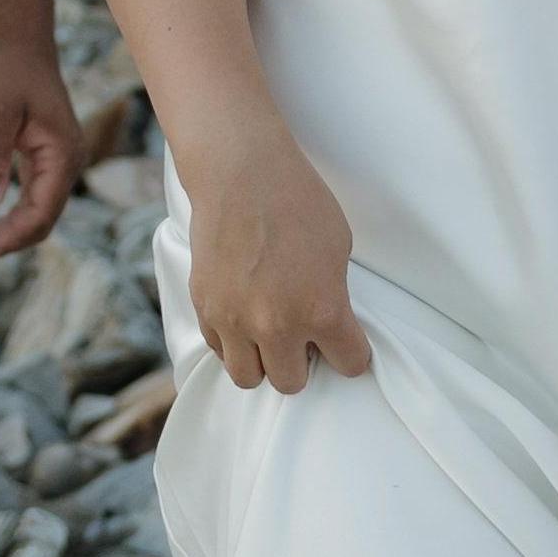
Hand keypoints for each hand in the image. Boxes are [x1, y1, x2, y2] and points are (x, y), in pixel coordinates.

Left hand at [0, 35, 80, 261]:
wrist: (18, 44)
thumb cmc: (7, 73)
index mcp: (62, 155)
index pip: (41, 214)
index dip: (9, 237)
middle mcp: (66, 164)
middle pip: (41, 221)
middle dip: (5, 241)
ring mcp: (56, 163)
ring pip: (36, 213)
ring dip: (6, 232)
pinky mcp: (42, 160)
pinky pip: (31, 199)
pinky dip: (9, 215)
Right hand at [177, 117, 369, 393]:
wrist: (240, 173)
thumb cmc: (298, 200)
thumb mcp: (339, 248)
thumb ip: (333, 294)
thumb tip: (326, 319)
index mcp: (323, 311)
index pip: (350, 364)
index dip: (351, 353)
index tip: (346, 342)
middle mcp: (277, 326)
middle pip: (292, 383)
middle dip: (302, 363)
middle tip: (303, 337)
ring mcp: (235, 320)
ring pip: (248, 378)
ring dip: (263, 363)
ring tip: (269, 337)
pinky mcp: (205, 308)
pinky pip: (220, 350)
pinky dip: (233, 343)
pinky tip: (243, 319)